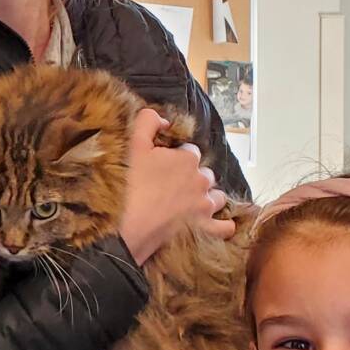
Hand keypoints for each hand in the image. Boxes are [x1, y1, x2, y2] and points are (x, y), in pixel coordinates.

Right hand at [117, 108, 232, 262]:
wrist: (125, 227)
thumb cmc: (127, 185)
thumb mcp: (132, 143)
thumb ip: (148, 121)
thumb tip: (164, 120)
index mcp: (187, 159)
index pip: (190, 153)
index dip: (175, 159)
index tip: (161, 168)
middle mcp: (202, 180)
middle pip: (204, 175)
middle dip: (193, 179)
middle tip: (171, 187)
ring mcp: (205, 206)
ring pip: (217, 198)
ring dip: (207, 198)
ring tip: (190, 205)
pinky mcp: (204, 229)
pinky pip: (224, 227)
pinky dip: (223, 225)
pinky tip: (218, 224)